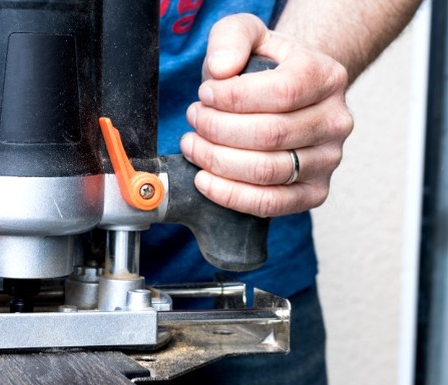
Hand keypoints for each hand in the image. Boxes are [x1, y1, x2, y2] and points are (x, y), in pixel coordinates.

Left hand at [180, 14, 352, 216]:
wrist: (287, 96)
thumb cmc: (263, 68)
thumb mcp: (247, 35)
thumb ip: (231, 38)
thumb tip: (221, 70)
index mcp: (327, 77)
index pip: (281, 92)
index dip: (233, 98)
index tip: (204, 94)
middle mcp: (336, 121)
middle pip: (270, 135)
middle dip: (217, 129)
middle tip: (194, 119)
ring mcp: (329, 161)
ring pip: (266, 172)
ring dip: (217, 161)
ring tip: (193, 145)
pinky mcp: (314, 193)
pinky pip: (270, 204)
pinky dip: (230, 196)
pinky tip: (204, 180)